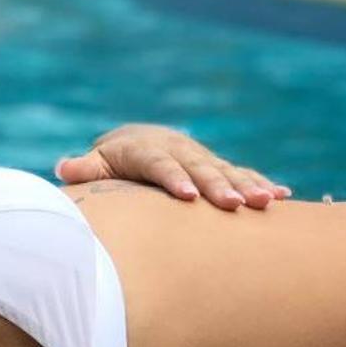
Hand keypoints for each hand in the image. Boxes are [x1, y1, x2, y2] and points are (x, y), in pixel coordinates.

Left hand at [55, 124, 289, 209]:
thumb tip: (62, 167)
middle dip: (218, 186)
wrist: (139, 141)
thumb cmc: (112, 161)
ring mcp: (200, 158)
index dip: (174, 179)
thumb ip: (83, 168)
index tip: (188, 196)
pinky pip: (242, 173)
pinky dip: (261, 183)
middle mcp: (177, 151)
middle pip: (199, 169)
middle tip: (237, 205)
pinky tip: (283, 196)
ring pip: (226, 171)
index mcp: (145, 151)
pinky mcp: (216, 166)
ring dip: (247, 186)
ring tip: (267, 202)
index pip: (160, 165)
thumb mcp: (96, 164)